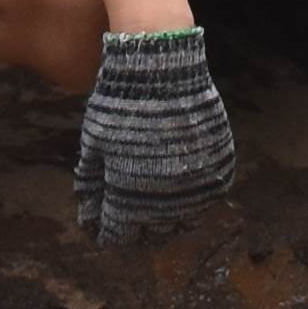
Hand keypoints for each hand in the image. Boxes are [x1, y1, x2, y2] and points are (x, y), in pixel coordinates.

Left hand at [73, 25, 234, 242]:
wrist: (161, 71)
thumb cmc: (119, 106)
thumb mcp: (93, 144)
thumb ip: (92, 184)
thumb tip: (89, 214)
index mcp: (128, 202)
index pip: (117, 237)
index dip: (107, 231)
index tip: (105, 222)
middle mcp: (165, 203)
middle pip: (153, 236)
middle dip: (139, 228)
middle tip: (132, 212)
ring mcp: (197, 187)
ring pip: (184, 222)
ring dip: (169, 216)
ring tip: (159, 199)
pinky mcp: (218, 169)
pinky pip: (208, 197)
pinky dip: (195, 195)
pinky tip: (182, 179)